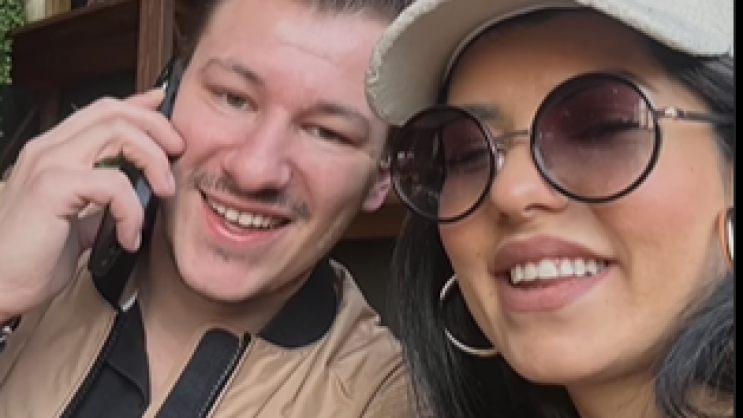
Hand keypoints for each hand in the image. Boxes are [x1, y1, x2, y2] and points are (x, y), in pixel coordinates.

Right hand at [0, 90, 183, 318]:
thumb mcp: (76, 220)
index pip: (100, 111)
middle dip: (156, 127)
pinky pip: (114, 183)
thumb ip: (99, 200)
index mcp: (53, 152)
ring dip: (153, 160)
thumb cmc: (33, 258)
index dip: (138, 106)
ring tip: (163, 192)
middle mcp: (48, 149)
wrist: (0, 286)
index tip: (164, 108)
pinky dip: (133, 210)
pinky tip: (129, 236)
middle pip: (113, 112)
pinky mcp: (53, 187)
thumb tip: (133, 195)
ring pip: (118, 133)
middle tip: (178, 153)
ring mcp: (49, 165)